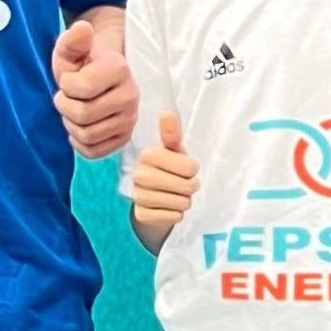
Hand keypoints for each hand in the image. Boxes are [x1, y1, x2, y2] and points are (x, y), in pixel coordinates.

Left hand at [52, 19, 136, 158]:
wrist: (103, 74)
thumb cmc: (83, 60)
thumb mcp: (72, 48)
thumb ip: (72, 39)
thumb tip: (82, 28)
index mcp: (119, 69)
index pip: (80, 88)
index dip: (65, 85)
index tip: (69, 77)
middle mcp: (131, 96)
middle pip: (82, 115)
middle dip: (65, 106)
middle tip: (67, 96)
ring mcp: (130, 119)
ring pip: (87, 135)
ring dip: (71, 124)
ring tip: (74, 109)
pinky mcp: (124, 138)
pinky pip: (94, 152)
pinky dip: (79, 142)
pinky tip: (80, 126)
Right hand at [130, 113, 199, 227]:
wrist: (152, 195)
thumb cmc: (168, 167)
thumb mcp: (172, 150)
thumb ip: (172, 133)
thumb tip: (167, 113)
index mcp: (148, 155)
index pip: (191, 168)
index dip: (193, 169)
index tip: (184, 167)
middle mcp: (139, 175)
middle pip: (188, 187)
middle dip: (191, 187)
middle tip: (182, 183)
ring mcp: (138, 196)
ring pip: (182, 204)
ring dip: (184, 201)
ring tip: (174, 194)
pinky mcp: (141, 215)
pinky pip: (174, 217)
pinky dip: (176, 214)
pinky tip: (167, 206)